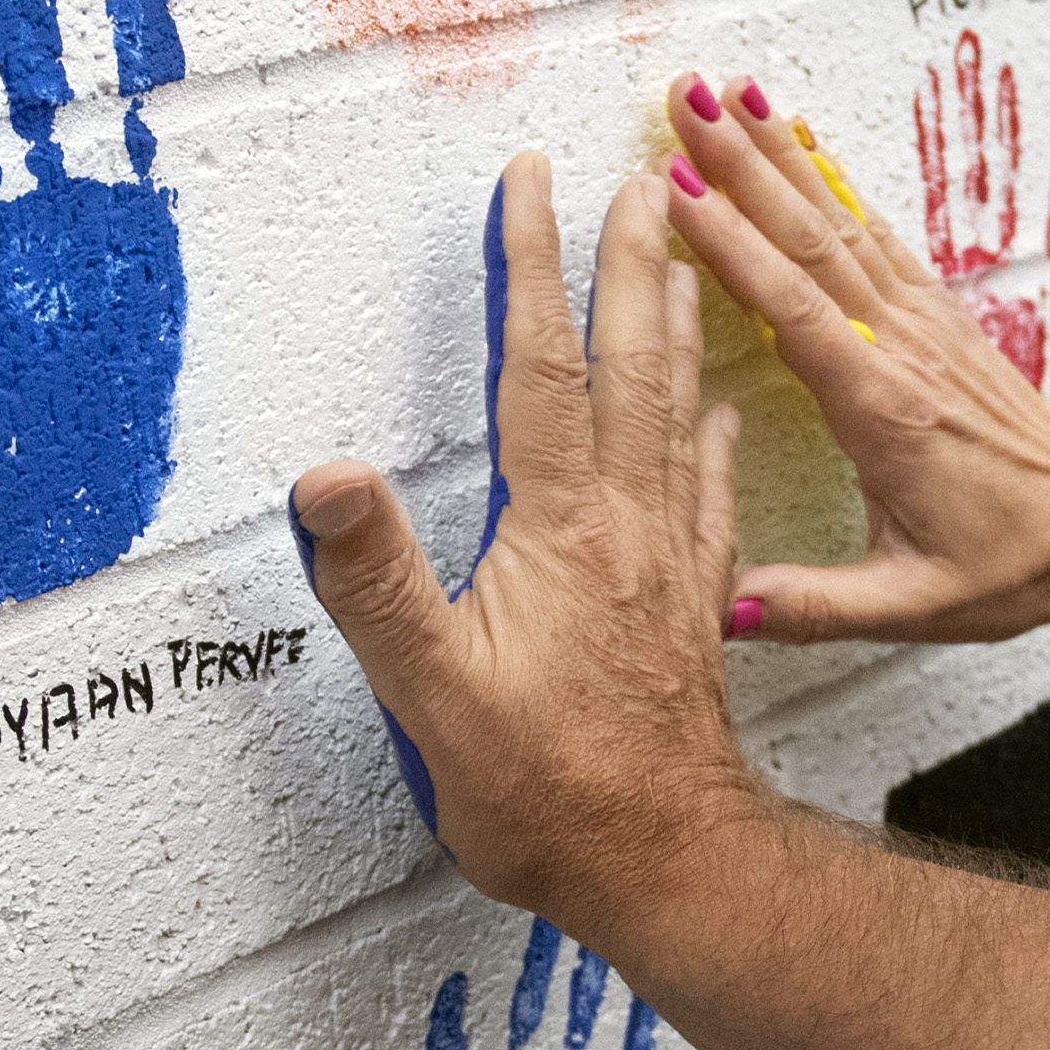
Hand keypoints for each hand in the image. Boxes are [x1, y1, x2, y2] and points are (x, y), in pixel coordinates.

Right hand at [287, 155, 752, 931]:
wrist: (668, 865)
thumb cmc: (551, 794)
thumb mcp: (432, 695)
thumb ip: (377, 582)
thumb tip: (328, 478)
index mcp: (562, 530)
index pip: (540, 372)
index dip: (529, 269)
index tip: (527, 184)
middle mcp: (628, 526)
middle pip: (629, 368)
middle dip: (626, 265)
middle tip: (635, 184)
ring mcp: (670, 562)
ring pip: (678, 413)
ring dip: (676, 326)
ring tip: (682, 258)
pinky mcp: (692, 604)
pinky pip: (710, 488)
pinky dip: (712, 433)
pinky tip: (721, 409)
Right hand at [662, 72, 1049, 644]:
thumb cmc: (1012, 563)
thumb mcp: (916, 606)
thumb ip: (818, 605)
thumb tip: (726, 607)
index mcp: (885, 411)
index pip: (795, 311)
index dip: (733, 249)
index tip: (675, 192)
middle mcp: (900, 350)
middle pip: (809, 238)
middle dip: (740, 164)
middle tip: (681, 99)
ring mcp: (919, 324)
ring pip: (837, 219)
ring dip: (776, 153)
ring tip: (722, 92)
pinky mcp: (931, 316)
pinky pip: (869, 232)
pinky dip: (826, 178)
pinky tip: (794, 138)